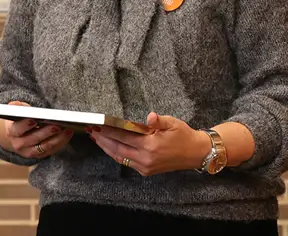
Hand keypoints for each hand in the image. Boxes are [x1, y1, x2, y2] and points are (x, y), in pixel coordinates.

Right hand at [0, 101, 72, 158]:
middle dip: (46, 132)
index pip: (18, 129)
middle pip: (34, 139)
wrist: (17, 137)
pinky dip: (61, 143)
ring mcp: (29, 152)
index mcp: (12, 132)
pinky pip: (51, 150)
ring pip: (44, 147)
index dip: (25, 125)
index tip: (34, 120)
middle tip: (57, 126)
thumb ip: (17, 108)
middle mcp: (19, 144)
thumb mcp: (16, 112)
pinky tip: (68, 134)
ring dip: (57, 139)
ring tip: (67, 130)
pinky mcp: (39, 156)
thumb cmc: (19, 121)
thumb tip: (16, 106)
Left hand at [88, 112, 209, 175]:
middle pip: (118, 149)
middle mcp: (146, 158)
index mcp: (151, 145)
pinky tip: (110, 148)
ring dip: (107, 148)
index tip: (99, 125)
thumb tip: (149, 117)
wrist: (196, 153)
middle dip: (103, 140)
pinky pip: (127, 162)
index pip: (124, 137)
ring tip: (96, 139)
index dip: (109, 131)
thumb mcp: (173, 123)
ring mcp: (145, 167)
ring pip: (120, 157)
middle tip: (91, 131)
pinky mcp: (146, 171)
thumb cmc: (184, 135)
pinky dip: (116, 154)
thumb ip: (158, 121)